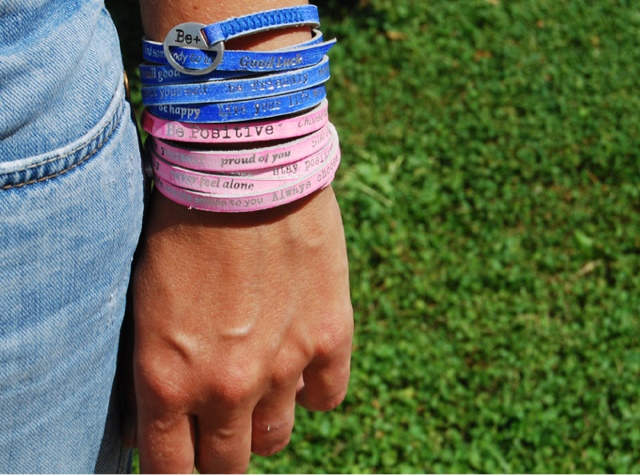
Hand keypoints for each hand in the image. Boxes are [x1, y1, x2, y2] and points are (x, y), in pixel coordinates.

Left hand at [129, 187, 352, 472]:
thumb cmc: (182, 224)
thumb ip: (161, 367)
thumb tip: (168, 409)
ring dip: (264, 420)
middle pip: (228, 463)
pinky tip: (300, 360)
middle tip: (219, 423)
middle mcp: (225, 385)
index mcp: (168, 377)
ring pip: (276, 436)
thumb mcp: (148, 302)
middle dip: (220, 451)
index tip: (182, 452)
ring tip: (260, 384)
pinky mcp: (329, 336)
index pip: (169, 468)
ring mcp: (284, 365)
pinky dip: (313, 388)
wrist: (243, 166)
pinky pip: (327, 397)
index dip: (175, 468)